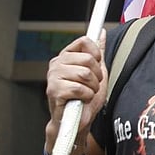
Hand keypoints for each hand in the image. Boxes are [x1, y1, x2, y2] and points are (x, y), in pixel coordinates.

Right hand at [44, 32, 107, 150]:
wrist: (77, 122)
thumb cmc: (85, 98)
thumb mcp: (96, 72)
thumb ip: (97, 52)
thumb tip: (100, 32)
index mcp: (65, 57)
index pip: (84, 41)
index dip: (96, 54)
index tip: (98, 65)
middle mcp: (56, 64)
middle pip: (88, 59)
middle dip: (97, 76)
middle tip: (92, 85)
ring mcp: (53, 77)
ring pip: (85, 74)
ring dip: (92, 88)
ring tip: (86, 94)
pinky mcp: (54, 91)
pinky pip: (80, 88)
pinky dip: (86, 96)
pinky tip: (80, 100)